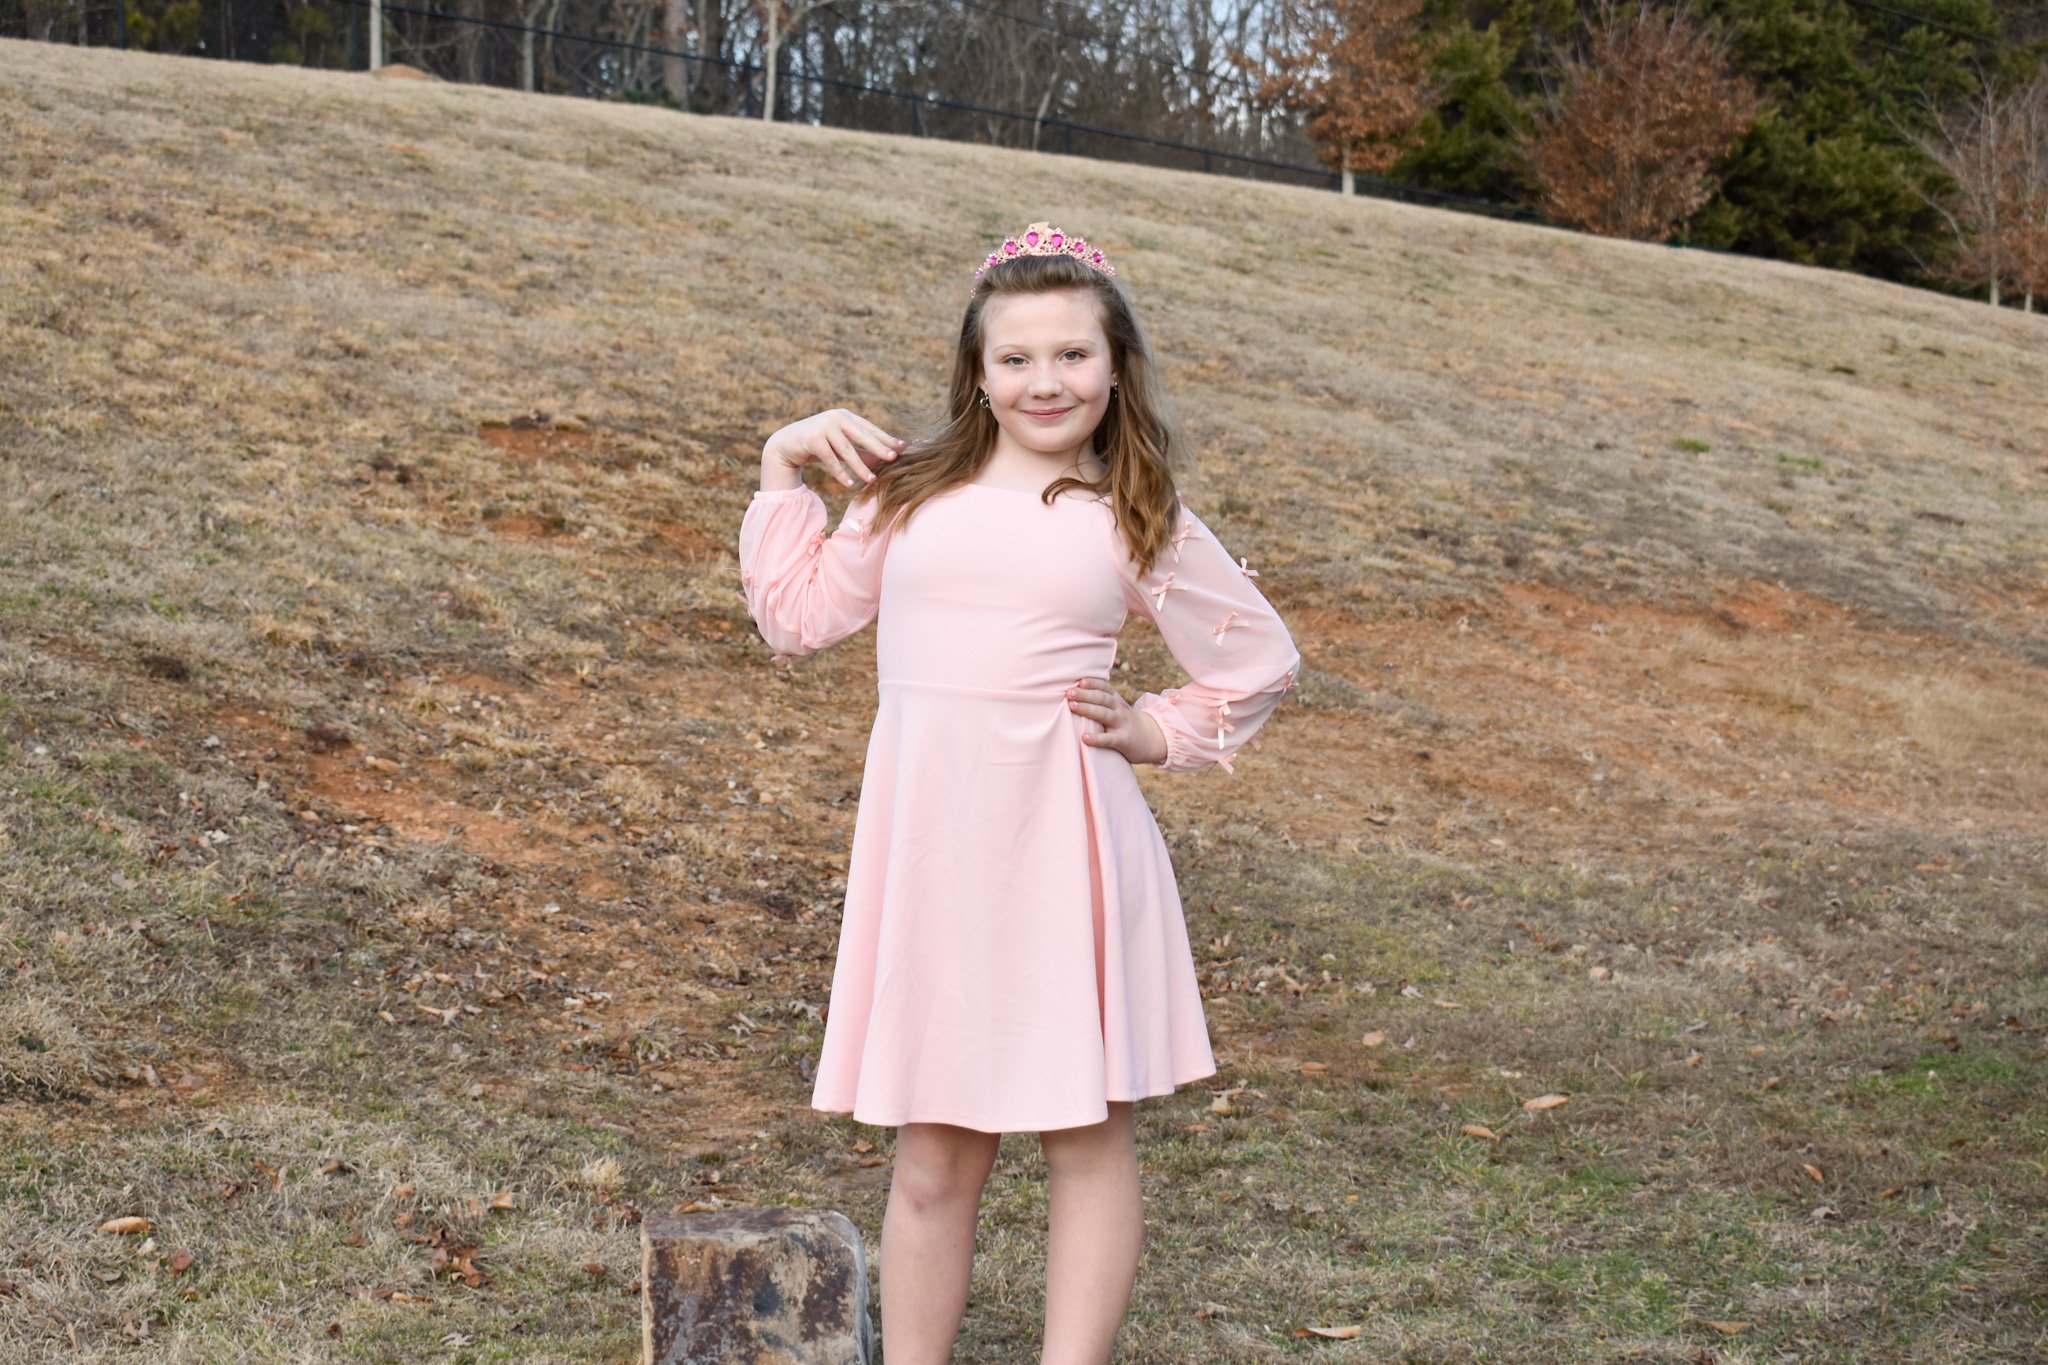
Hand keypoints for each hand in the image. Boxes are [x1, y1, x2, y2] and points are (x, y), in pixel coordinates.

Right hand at [763, 409, 907, 488]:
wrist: (787, 444)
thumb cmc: (818, 445)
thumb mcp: (841, 447)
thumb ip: (861, 450)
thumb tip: (886, 459)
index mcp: (845, 416)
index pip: (869, 428)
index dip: (886, 438)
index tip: (903, 447)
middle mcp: (835, 418)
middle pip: (862, 436)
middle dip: (878, 448)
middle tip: (893, 459)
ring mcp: (823, 427)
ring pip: (847, 450)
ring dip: (860, 466)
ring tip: (872, 480)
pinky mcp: (812, 439)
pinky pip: (830, 459)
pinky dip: (841, 473)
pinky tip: (850, 484)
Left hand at [1065, 677, 1167, 764]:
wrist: (1152, 739)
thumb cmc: (1125, 722)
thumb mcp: (1117, 707)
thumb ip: (1101, 699)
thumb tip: (1076, 688)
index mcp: (1116, 700)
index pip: (1105, 687)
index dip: (1093, 683)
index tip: (1079, 681)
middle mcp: (1119, 709)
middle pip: (1102, 698)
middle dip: (1085, 694)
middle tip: (1069, 693)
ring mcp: (1121, 724)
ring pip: (1104, 714)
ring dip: (1087, 709)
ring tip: (1072, 706)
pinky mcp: (1123, 740)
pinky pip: (1109, 739)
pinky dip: (1097, 738)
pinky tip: (1084, 737)